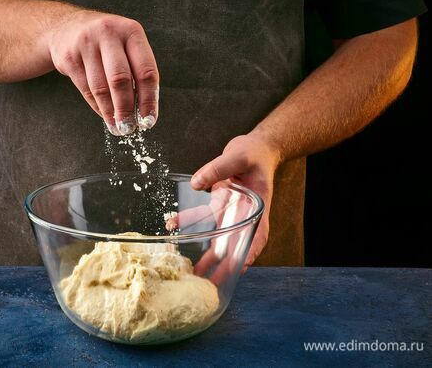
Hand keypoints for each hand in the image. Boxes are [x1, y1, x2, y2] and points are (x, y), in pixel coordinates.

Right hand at [48, 10, 158, 134]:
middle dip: (126, 109)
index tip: (149, 120)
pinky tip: (104, 115)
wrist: (66, 27)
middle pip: (121, 80)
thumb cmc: (106, 43)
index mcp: (131, 31)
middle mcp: (109, 33)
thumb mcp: (125, 45)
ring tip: (117, 127)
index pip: (146, 71)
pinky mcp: (69, 57)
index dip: (149, 99)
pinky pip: (86, 89)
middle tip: (129, 128)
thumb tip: (144, 110)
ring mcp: (86, 44)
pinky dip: (97, 107)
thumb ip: (137, 71)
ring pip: (101, 88)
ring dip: (110, 113)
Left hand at [190, 133, 279, 274]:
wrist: (255, 148)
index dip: (251, 252)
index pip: (258, 235)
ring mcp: (232, 211)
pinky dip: (189, 221)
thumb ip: (219, 169)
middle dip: (225, 264)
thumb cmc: (254, 154)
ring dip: (207, 253)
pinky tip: (173, 224)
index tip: (242, 267)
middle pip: (236, 243)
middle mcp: (245, 214)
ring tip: (194, 271)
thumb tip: (197, 184)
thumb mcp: (239, 157)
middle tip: (212, 283)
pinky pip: (204, 216)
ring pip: (219, 237)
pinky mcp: (220, 204)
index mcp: (258, 208)